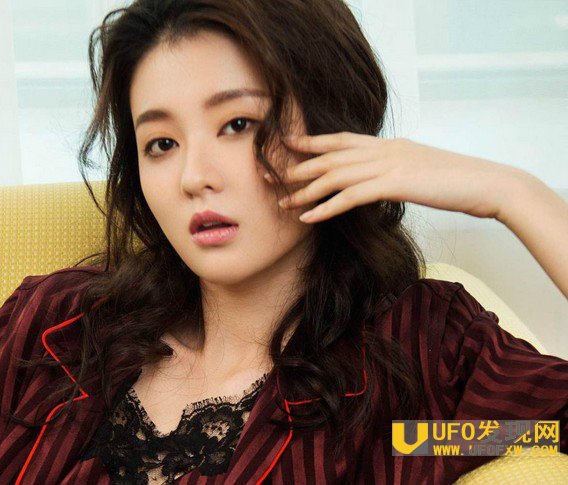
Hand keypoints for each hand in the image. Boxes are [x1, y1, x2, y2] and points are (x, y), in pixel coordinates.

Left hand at [268, 131, 526, 222]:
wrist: (486, 184)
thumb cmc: (456, 180)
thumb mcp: (419, 168)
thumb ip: (395, 168)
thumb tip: (379, 178)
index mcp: (388, 144)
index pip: (341, 139)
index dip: (312, 142)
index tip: (287, 145)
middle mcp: (383, 150)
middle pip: (329, 156)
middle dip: (297, 167)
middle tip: (270, 177)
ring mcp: (388, 165)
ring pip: (335, 176)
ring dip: (305, 191)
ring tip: (283, 203)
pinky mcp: (394, 184)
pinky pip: (350, 196)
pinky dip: (325, 207)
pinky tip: (308, 217)